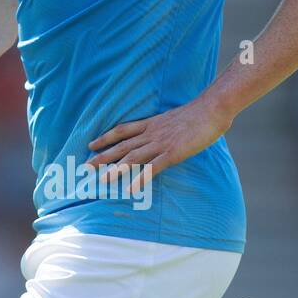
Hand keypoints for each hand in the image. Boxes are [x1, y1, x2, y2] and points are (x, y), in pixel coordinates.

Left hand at [86, 96, 228, 195]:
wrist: (212, 108)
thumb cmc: (198, 114)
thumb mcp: (175, 118)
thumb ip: (164, 127)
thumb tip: (161, 134)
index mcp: (152, 124)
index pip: (122, 130)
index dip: (105, 137)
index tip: (91, 144)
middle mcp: (152, 133)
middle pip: (122, 146)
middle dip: (103, 156)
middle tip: (85, 166)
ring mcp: (161, 143)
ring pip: (133, 157)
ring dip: (116, 169)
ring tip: (102, 180)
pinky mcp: (173, 153)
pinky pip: (153, 168)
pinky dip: (141, 178)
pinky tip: (131, 189)